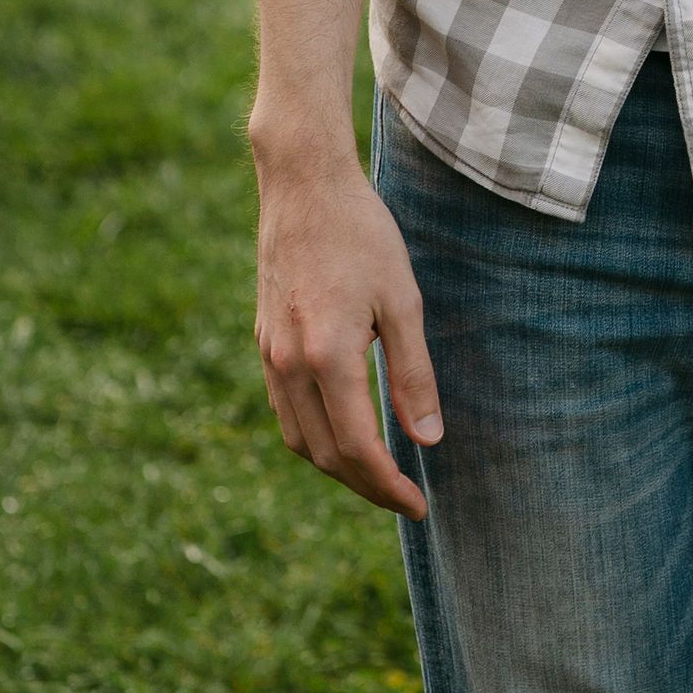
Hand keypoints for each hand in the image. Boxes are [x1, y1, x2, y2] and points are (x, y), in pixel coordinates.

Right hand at [253, 152, 440, 518]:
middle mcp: (289, 366)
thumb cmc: (362, 234)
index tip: (420, 506)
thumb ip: (413, 374)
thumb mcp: (403, 300)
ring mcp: (271, 356)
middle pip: (325, 456)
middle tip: (407, 500)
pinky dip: (315, 437)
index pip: (358, 449)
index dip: (390, 487)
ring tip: (380, 476)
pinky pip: (286, 411)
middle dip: (367, 487)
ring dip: (338, 468)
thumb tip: (427, 441)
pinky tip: (344, 432)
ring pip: (299, 439)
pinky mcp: (265, 342)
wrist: (302, 185)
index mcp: (327, 357)